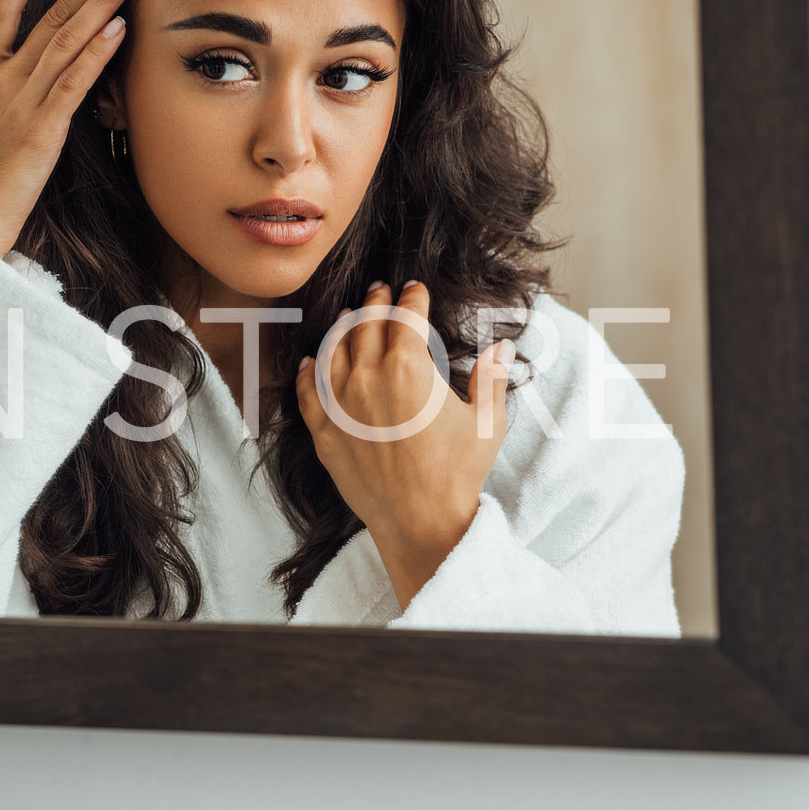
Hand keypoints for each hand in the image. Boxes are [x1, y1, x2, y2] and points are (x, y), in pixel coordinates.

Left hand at [294, 280, 514, 607]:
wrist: (420, 521)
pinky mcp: (323, 432)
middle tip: (379, 291)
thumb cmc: (457, 473)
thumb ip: (491, 380)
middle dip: (375, 302)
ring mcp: (340, 404)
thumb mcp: (486, 423)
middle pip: (366, 325)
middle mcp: (368, 378)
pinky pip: (307, 392)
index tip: (414, 288)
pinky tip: (310, 361)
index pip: (407, 317)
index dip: (412, 298)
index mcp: (410, 367)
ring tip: (349, 317)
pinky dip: (308, 371)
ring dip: (342, 329)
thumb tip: (501, 348)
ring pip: (334, 351)